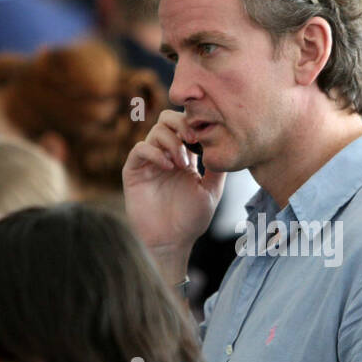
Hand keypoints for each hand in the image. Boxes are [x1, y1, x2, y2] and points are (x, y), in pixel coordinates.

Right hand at [123, 109, 225, 279]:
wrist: (172, 241)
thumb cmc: (191, 220)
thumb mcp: (211, 191)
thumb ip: (217, 168)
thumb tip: (227, 145)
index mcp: (184, 156)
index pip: (185, 125)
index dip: (195, 124)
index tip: (206, 136)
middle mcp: (165, 155)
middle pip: (167, 119)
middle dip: (182, 124)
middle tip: (194, 140)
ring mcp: (149, 162)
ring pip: (155, 131)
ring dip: (172, 142)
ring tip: (183, 164)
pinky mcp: (133, 172)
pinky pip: (140, 149)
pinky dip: (155, 153)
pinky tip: (169, 167)